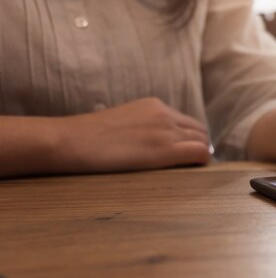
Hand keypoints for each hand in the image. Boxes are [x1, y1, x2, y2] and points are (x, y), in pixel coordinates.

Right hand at [54, 97, 209, 173]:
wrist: (70, 140)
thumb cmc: (87, 138)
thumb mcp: (120, 123)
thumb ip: (140, 128)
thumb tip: (148, 144)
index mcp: (153, 105)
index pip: (186, 122)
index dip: (190, 139)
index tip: (187, 154)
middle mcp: (164, 114)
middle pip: (199, 130)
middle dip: (199, 147)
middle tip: (191, 166)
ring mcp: (166, 130)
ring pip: (202, 141)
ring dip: (200, 156)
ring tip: (191, 172)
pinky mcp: (165, 149)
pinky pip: (199, 153)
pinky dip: (202, 162)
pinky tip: (193, 172)